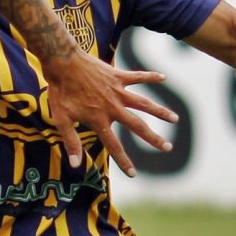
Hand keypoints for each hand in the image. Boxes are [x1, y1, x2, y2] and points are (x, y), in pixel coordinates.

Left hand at [42, 50, 169, 177]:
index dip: (123, 160)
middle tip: (168, 147)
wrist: (62, 62)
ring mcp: (117, 91)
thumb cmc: (60, 91)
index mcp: (99, 119)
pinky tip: (164, 77)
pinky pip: (138, 77)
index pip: (113, 145)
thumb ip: (71, 141)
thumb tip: (75, 165)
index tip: (134, 174)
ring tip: (176, 119)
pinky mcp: (118, 76)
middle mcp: (113, 107)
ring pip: (144, 103)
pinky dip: (151, 76)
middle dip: (153, 138)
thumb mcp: (61, 118)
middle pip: (137, 125)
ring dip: (160, 111)